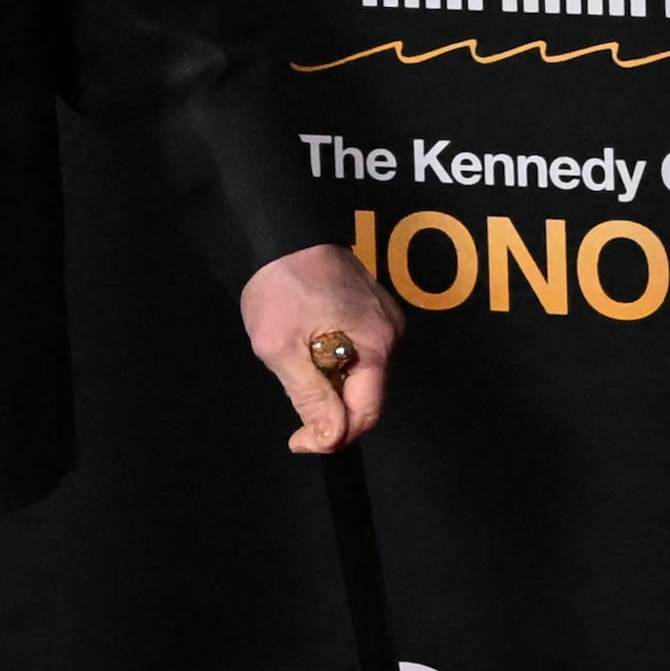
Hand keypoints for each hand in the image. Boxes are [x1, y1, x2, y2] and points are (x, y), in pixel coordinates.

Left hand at [242, 243, 398, 453]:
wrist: (279, 231)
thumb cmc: (278, 286)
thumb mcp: (282, 348)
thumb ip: (310, 396)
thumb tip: (331, 437)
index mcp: (376, 344)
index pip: (366, 413)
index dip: (334, 436)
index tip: (298, 439)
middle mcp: (391, 333)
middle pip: (366, 393)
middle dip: (330, 407)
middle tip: (291, 397)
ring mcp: (384, 317)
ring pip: (362, 373)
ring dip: (330, 382)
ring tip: (296, 363)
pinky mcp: (372, 306)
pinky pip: (359, 349)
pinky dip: (334, 360)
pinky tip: (308, 345)